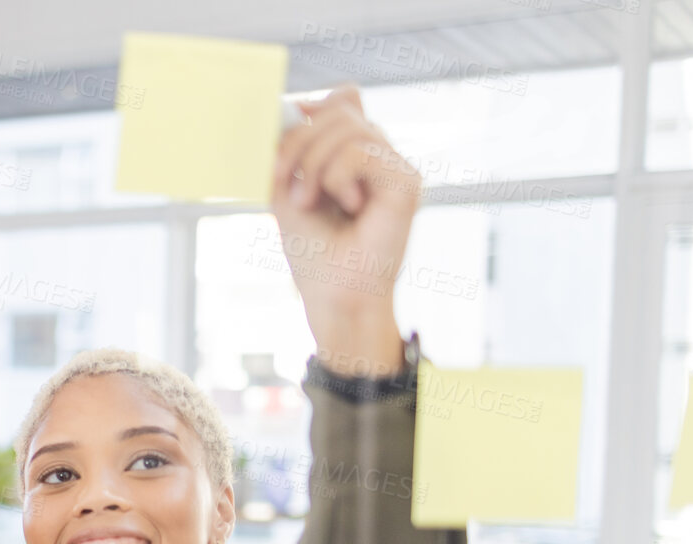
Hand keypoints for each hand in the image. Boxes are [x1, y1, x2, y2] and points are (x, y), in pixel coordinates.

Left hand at [271, 84, 417, 376]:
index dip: (310, 112)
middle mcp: (381, 155)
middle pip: (341, 107)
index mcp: (356, 154)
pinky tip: (347, 207)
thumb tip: (296, 104)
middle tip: (285, 182)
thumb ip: (292, 147)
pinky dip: (337, 178)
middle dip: (299, 142)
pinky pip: (362, 151)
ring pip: (349, 125)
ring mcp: (396, 166)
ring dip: (313, 164)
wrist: (333, 295)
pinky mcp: (407, 181)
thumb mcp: (288, 189)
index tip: (285, 148)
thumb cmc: (313, 252)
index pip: (343, 99)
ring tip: (310, 202)